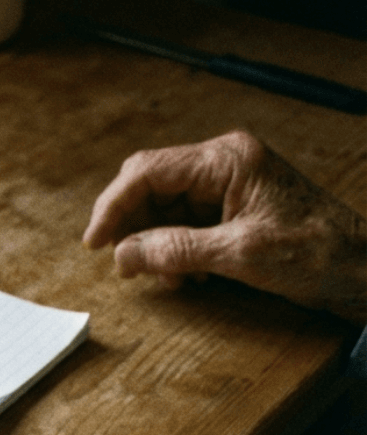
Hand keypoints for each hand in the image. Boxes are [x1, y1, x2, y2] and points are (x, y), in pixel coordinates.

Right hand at [84, 130, 366, 322]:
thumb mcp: (241, 255)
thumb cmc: (319, 253)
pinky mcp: (231, 208)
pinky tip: (182, 274)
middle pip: (149, 185)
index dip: (112, 206)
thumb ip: (176, 251)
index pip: (148, 171)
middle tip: (117, 260)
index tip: (94, 243)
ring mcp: (228, 185)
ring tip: (160, 275)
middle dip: (128, 223)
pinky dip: (172, 249)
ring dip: (151, 242)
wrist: (362, 269)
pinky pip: (182, 223)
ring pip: (162, 208)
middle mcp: (224, 164)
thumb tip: (123, 254)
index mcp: (228, 159)